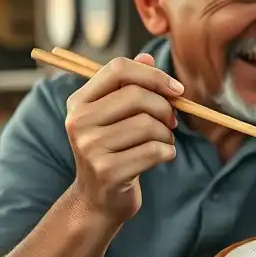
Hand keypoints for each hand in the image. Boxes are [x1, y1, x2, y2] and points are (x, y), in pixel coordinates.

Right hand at [65, 54, 183, 224]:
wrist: (98, 200)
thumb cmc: (114, 151)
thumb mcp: (116, 116)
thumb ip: (130, 85)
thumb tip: (148, 56)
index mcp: (79, 102)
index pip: (118, 68)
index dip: (154, 75)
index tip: (176, 90)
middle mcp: (78, 121)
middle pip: (137, 95)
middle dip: (165, 108)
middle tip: (172, 122)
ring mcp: (90, 147)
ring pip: (149, 125)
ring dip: (167, 134)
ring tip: (163, 142)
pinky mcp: (107, 171)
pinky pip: (154, 151)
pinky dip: (167, 153)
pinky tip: (160, 157)